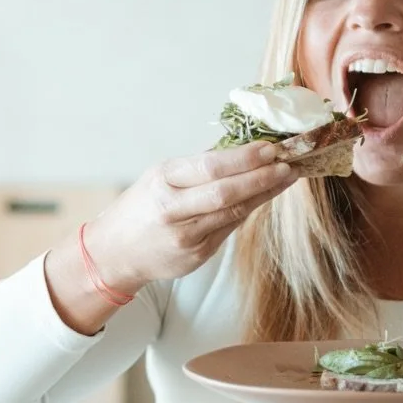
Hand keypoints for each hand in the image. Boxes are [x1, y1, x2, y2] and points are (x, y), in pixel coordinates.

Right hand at [86, 142, 294, 291]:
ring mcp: (186, 236)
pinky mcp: (196, 255)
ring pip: (233, 211)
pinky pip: (229, 228)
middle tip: (288, 162)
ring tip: (285, 177)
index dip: (244, 157)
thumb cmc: (140, 209)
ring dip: (264, 193)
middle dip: (261, 176)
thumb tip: (240, 146)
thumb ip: (197, 167)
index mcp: (162, 182)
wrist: (114, 253)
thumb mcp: (158, 178)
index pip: (210, 166)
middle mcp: (173, 210)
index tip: (270, 148)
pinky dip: (248, 210)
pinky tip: (264, 197)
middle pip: (226, 191)